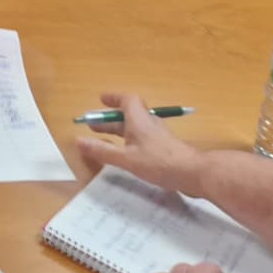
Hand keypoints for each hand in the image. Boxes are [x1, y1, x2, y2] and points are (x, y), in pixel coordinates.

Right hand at [77, 91, 205, 194]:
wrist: (194, 174)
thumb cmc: (159, 162)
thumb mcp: (127, 158)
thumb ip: (103, 150)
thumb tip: (78, 140)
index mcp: (139, 120)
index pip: (127, 100)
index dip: (113, 98)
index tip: (101, 100)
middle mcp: (149, 124)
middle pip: (128, 116)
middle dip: (110, 120)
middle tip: (93, 126)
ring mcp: (158, 137)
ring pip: (136, 128)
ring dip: (120, 131)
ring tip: (106, 140)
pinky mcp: (165, 150)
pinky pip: (143, 140)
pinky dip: (130, 142)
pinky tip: (126, 155)